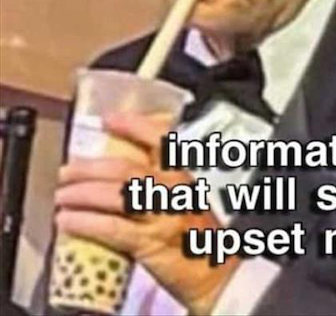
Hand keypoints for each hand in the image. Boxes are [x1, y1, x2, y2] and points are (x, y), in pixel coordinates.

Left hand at [54, 112, 238, 312]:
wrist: (217, 270)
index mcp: (184, 171)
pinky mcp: (150, 243)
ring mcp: (162, 214)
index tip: (110, 120)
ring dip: (81, 194)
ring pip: (114, 195)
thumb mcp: (188, 191)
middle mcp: (174, 188)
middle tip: (69, 170)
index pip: (159, 138)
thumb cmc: (199, 229)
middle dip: (90, 167)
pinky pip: (110, 228)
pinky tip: (68, 221)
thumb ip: (166, 171)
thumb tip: (135, 152)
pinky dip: (84, 222)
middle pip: (124, 168)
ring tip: (63, 195)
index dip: (132, 125)